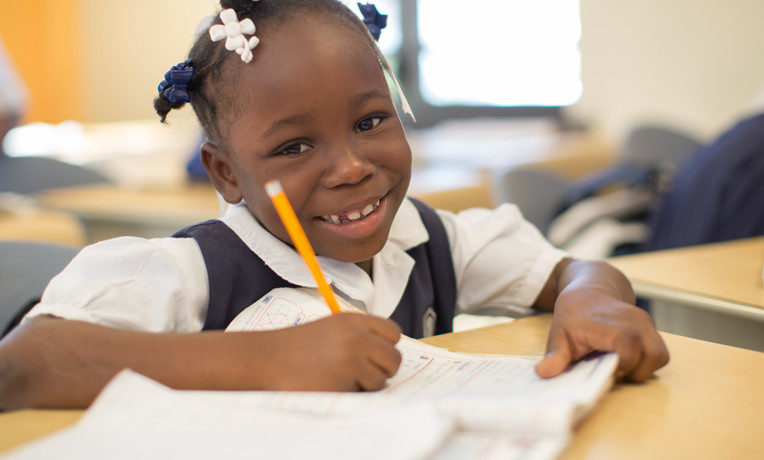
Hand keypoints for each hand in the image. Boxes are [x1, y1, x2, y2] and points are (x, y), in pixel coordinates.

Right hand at [250, 313, 401, 391]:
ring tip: (341, 380)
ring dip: (367, 385)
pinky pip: (364, 394)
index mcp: (353, 321)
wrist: (265, 359)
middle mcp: (356, 336)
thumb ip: (358, 336)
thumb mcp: (330, 330)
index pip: (392, 332)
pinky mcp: (344, 381)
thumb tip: (387, 355)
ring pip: (382, 380)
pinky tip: (331, 386)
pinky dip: (352, 395)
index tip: (375, 356)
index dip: (387, 347)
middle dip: (383, 370)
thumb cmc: (296, 349)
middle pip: (394, 359)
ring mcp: (352, 359)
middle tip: (364, 375)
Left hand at [535, 290, 668, 381]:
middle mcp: (634, 322)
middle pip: (653, 355)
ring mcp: (646, 323)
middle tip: (613, 371)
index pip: (629, 349)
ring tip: (621, 366)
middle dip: (636, 372)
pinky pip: (660, 352)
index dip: (623, 366)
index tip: (607, 372)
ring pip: (661, 355)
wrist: (589, 290)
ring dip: (645, 368)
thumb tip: (543, 373)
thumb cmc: (574, 314)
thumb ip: (555, 356)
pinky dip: (648, 361)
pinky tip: (627, 359)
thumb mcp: (559, 334)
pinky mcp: (652, 328)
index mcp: (610, 324)